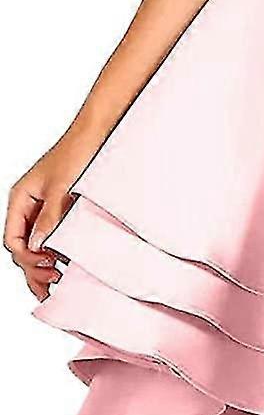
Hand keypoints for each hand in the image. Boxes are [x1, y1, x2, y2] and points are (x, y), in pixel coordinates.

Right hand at [4, 124, 102, 301]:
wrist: (98, 132)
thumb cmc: (77, 151)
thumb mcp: (62, 186)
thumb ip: (50, 217)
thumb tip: (37, 246)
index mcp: (20, 198)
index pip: (13, 238)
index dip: (27, 257)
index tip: (47, 265)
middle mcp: (29, 205)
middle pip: (22, 247)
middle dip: (33, 267)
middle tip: (53, 283)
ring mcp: (45, 208)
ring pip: (36, 245)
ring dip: (43, 264)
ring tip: (57, 282)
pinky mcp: (62, 209)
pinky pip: (53, 236)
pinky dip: (56, 252)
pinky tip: (67, 264)